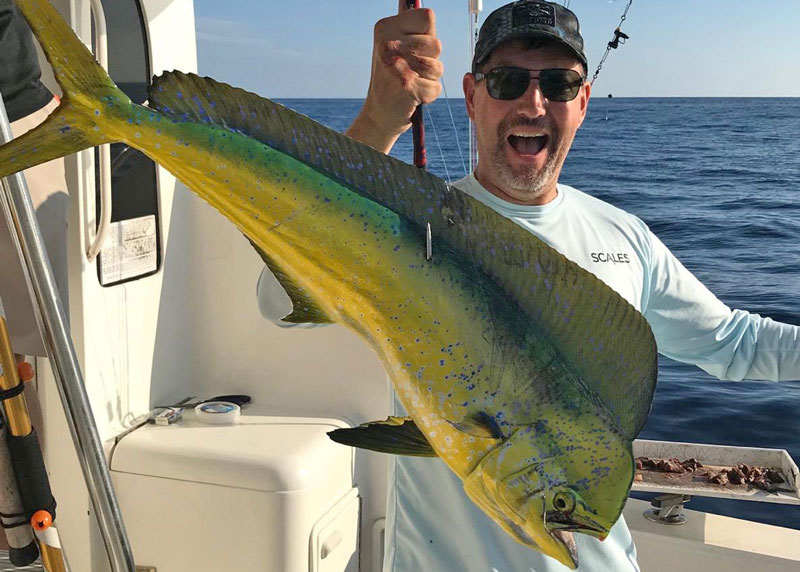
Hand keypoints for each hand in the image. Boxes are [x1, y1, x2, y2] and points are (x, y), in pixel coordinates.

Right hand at [346, 1, 442, 152]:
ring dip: (430, 79)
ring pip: (438, 67)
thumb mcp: (396, 47)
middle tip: (412, 70)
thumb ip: (413, 29)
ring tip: (412, 83)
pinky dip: (427, 96)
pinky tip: (412, 97)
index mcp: (385, 28)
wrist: (378, 114)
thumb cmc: (392, 78)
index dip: (427, 35)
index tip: (414, 47)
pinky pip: (435, 88)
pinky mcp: (406, 87)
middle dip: (431, 60)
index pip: (428, 17)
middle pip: (437, 44)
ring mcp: (397, 65)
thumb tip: (421, 6)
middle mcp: (388, 43)